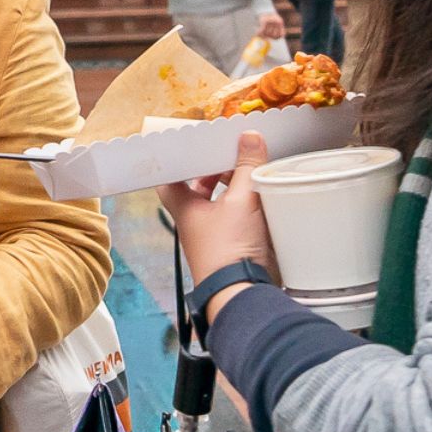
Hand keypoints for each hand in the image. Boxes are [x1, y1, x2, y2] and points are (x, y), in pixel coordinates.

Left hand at [165, 132, 280, 313]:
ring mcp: (213, 237)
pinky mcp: (232, 248)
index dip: (178, 160)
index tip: (190, 144)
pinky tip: (261, 200)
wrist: (242, 294)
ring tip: (248, 172)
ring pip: (217, 205)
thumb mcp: (243, 200)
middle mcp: (194, 223)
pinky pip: (235, 220)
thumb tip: (250, 137)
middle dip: (212, 171)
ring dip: (231, 188)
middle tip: (229, 154)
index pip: (170, 178)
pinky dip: (245, 207)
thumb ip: (248, 167)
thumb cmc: (230, 250)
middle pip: (196, 190)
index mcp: (185, 208)